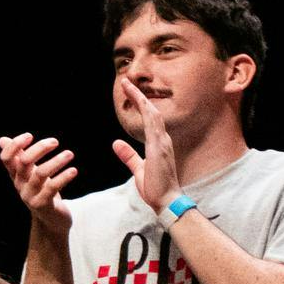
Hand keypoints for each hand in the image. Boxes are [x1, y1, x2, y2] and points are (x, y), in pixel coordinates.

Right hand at [0, 133, 77, 232]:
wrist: (50, 220)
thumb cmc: (41, 192)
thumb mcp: (29, 174)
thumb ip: (18, 157)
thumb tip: (1, 139)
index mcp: (14, 175)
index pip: (6, 158)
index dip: (15, 145)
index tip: (29, 135)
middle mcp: (19, 184)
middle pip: (24, 162)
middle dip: (39, 149)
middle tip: (55, 142)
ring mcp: (29, 195)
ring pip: (40, 174)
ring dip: (56, 161)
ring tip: (70, 154)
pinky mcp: (42, 205)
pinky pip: (52, 188)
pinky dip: (63, 177)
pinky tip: (73, 170)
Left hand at [111, 78, 182, 214]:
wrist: (167, 202)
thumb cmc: (155, 188)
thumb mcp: (137, 169)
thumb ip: (128, 155)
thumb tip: (115, 143)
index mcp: (157, 144)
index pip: (148, 118)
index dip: (139, 103)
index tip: (128, 91)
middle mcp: (162, 140)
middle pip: (151, 112)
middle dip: (139, 95)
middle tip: (126, 81)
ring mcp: (162, 144)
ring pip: (153, 115)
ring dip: (141, 99)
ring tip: (128, 85)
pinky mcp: (160, 149)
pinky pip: (154, 126)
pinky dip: (148, 112)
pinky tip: (141, 101)